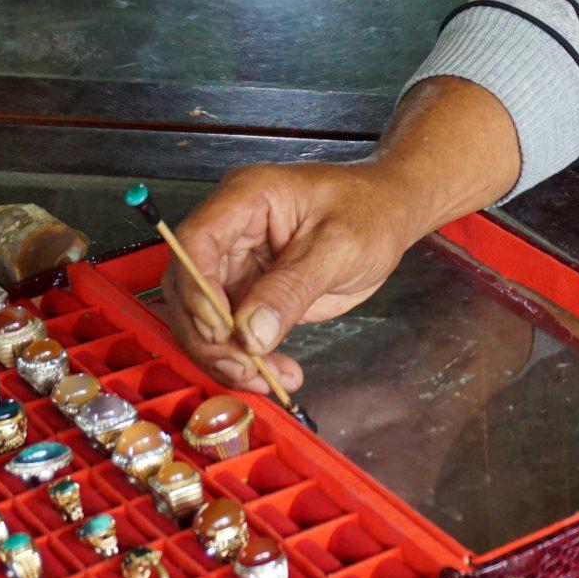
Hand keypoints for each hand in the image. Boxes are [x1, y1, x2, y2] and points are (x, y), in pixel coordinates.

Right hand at [164, 161, 431, 393]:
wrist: (390, 216)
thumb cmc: (369, 213)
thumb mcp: (338, 247)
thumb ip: (292, 289)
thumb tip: (249, 334)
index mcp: (247, 198)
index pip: (196, 242)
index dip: (197, 291)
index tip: (220, 332)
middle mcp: (231, 229)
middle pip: (189, 286)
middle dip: (209, 335)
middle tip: (245, 368)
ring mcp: (236, 261)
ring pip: (203, 316)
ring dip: (226, 355)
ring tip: (267, 379)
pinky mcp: (248, 290)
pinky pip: (232, 329)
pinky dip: (247, 357)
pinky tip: (278, 373)